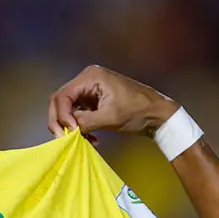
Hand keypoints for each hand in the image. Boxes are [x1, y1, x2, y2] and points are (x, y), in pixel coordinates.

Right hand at [48, 65, 178, 137]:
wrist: (157, 115)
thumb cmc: (138, 111)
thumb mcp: (110, 117)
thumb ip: (85, 121)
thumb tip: (67, 129)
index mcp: (91, 77)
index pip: (62, 96)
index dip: (62, 116)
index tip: (70, 132)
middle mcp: (87, 79)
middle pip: (60, 102)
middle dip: (61, 122)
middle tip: (66, 139)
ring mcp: (89, 90)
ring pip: (67, 110)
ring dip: (71, 127)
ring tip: (82, 140)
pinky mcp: (93, 101)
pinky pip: (77, 115)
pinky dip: (80, 128)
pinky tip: (91, 139)